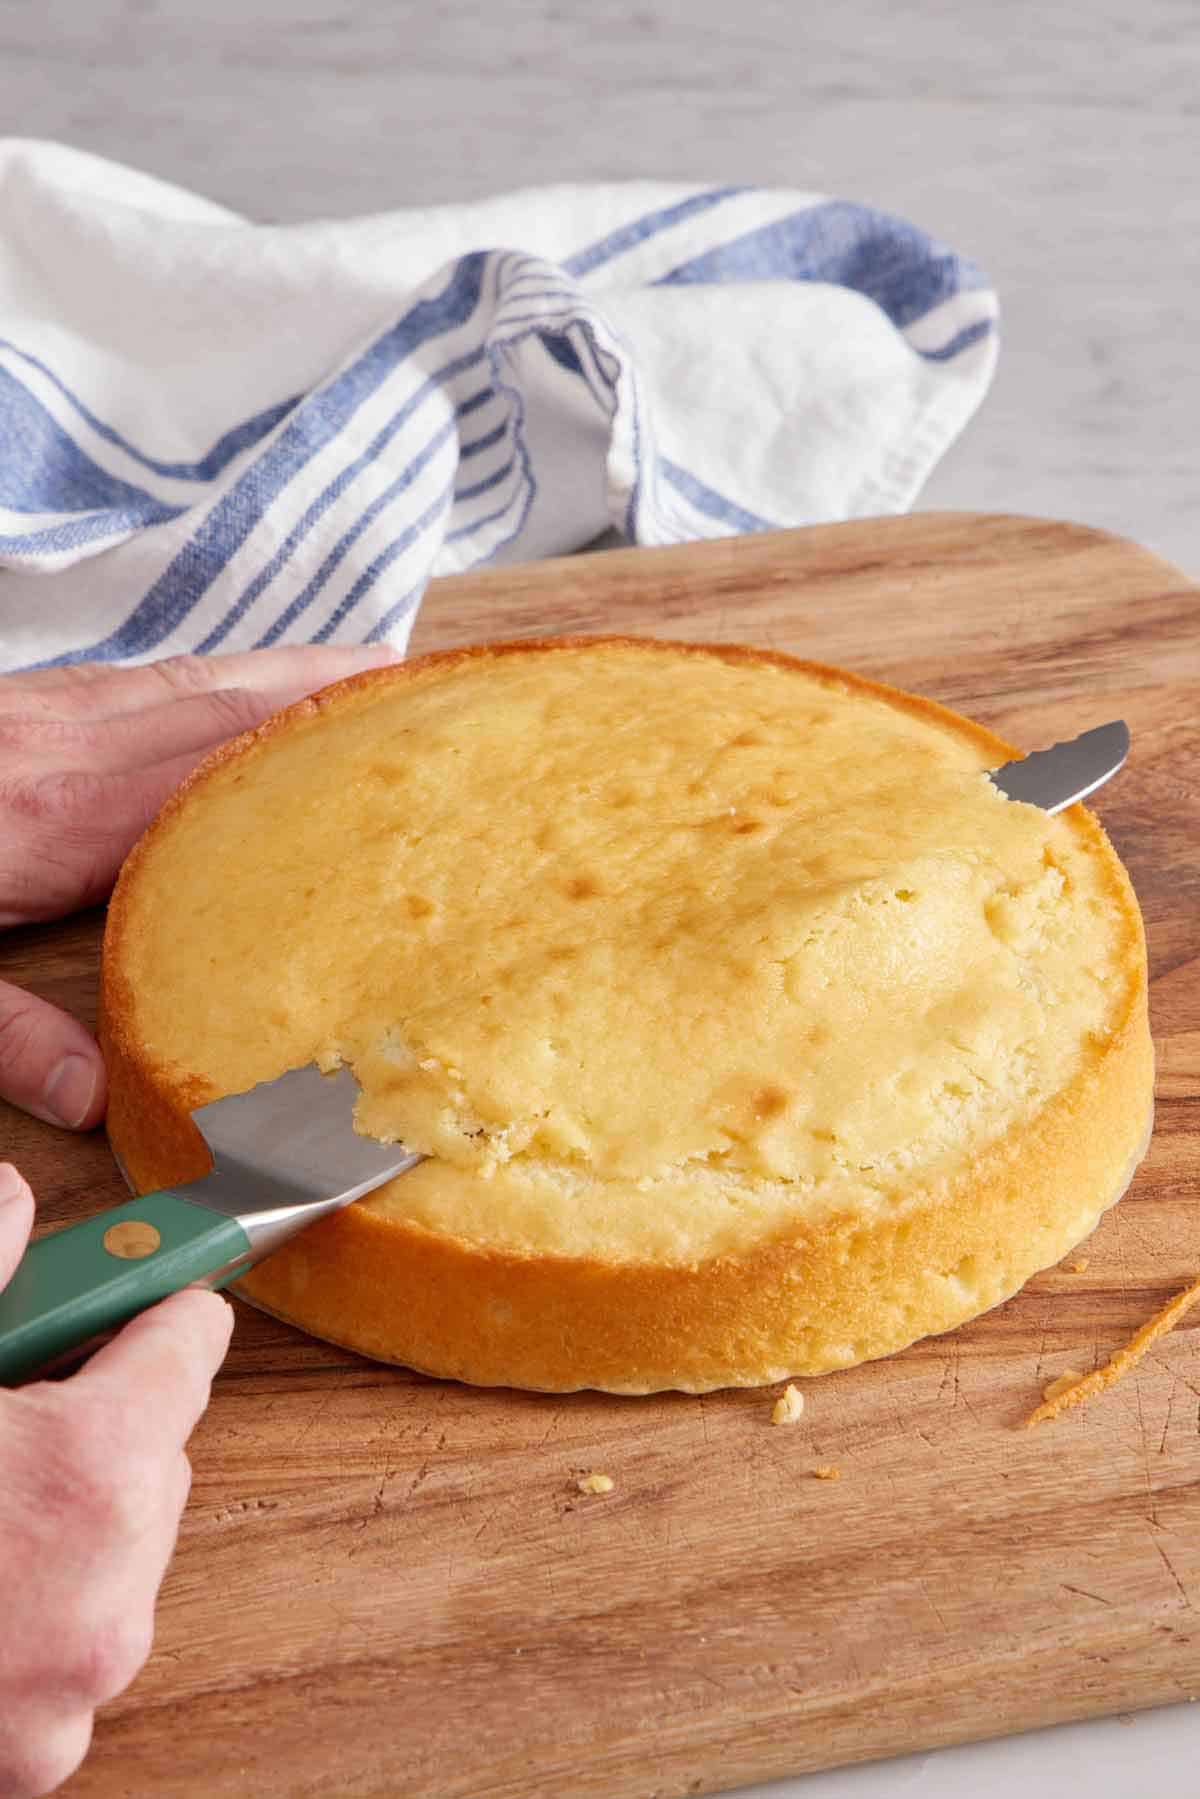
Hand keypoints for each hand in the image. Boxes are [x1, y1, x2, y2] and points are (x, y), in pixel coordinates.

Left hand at [0, 645, 394, 1128]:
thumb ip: (2, 1030)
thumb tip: (93, 1097)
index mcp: (60, 819)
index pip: (214, 780)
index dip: (310, 754)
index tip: (394, 733)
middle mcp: (70, 746)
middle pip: (223, 705)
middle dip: (324, 692)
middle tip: (418, 682)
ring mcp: (42, 710)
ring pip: (187, 677)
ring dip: (278, 670)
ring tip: (362, 668)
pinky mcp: (17, 701)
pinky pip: (139, 678)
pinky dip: (206, 674)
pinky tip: (227, 683)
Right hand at [0, 1162, 232, 1797]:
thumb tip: (11, 1197)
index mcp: (93, 1473)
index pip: (191, 1341)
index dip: (144, 1300)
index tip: (120, 1287)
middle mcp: (113, 1589)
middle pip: (156, 1449)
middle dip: (89, 1414)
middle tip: (2, 1407)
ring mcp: (77, 1685)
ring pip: (118, 1546)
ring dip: (59, 1514)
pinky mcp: (37, 1752)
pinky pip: (71, 1638)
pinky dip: (30, 1605)